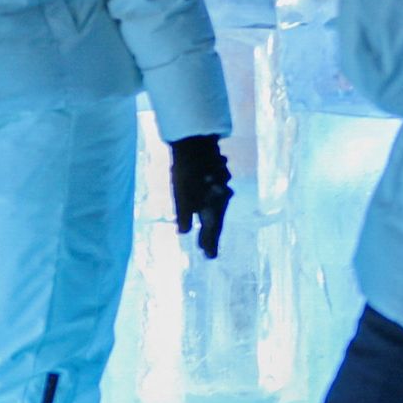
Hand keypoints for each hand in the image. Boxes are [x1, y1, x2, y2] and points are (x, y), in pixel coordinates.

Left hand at [169, 134, 232, 258]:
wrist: (196, 144)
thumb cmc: (187, 173)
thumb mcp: (182, 197)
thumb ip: (184, 216)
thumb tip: (184, 231)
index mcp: (214, 206)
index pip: (212, 230)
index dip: (210, 243)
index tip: (210, 257)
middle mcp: (221, 198)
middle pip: (217, 220)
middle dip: (211, 235)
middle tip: (209, 251)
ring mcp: (221, 186)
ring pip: (217, 207)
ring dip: (211, 220)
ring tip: (206, 231)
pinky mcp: (217, 177)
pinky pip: (215, 196)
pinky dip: (210, 204)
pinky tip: (206, 204)